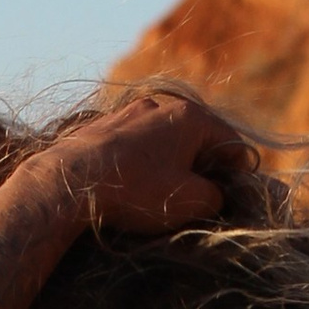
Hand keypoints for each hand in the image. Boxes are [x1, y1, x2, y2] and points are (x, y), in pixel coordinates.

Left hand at [52, 90, 244, 235]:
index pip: (231, 142)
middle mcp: (159, 106)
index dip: (239, 171)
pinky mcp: (100, 128)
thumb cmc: (136, 191)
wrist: (69, 183)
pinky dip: (141, 162)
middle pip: (197, 137)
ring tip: (164, 194)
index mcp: (189, 117)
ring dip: (171, 163)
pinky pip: (133, 144)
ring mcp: (127, 114)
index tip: (234, 195)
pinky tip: (132, 185)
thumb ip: (216, 195)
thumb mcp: (191, 201)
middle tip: (200, 198)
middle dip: (203, 166)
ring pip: (163, 139)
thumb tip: (215, 194)